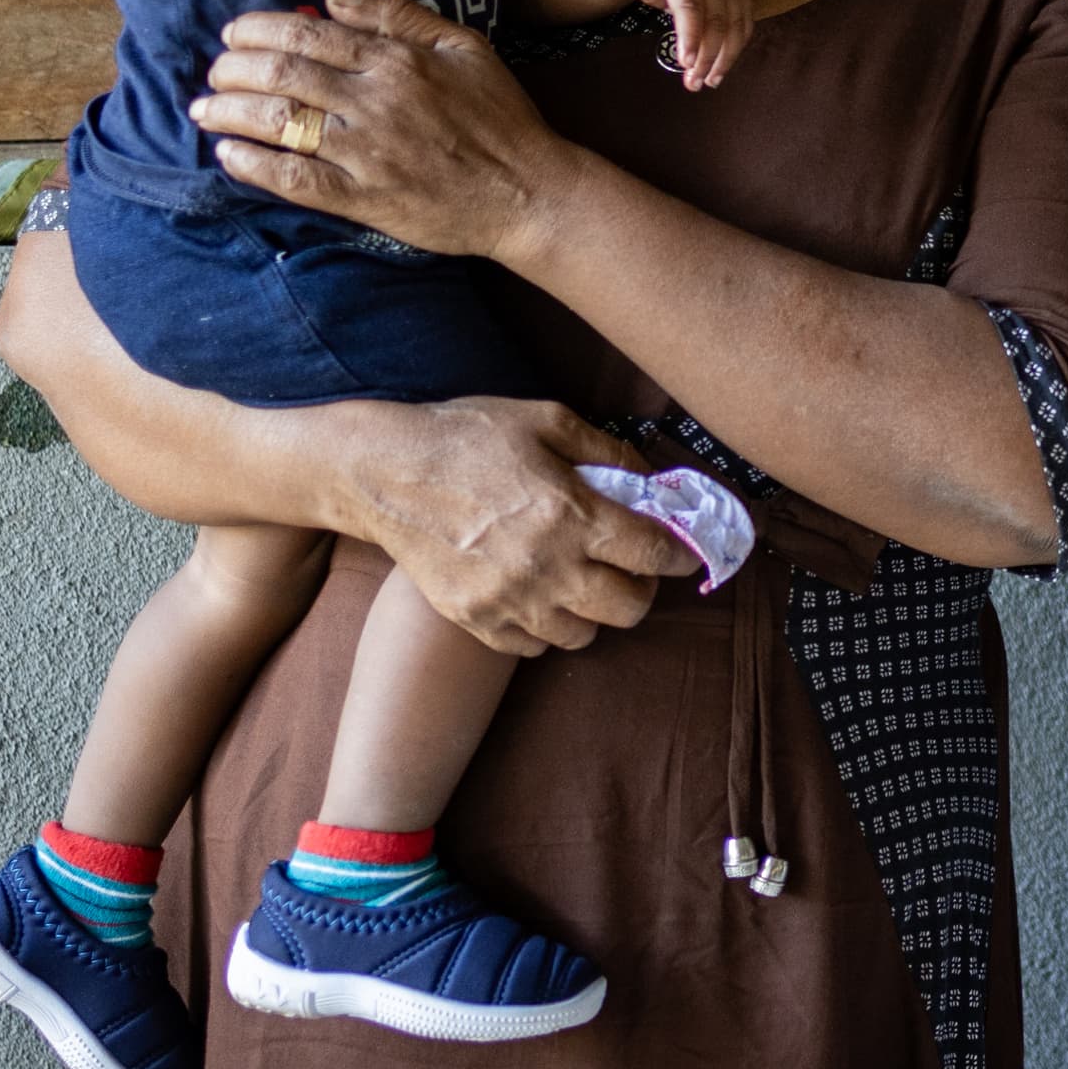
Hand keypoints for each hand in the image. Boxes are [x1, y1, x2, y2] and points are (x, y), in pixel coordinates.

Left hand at [192, 0, 578, 263]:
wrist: (530, 193)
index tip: (233, 33)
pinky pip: (294, 180)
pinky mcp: (364, 198)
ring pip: (278, 123)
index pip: (307, 34)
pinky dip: (253, 166)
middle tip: (213, 71)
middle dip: (232, 69)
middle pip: (280, 74)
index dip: (257, 30)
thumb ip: (399, 16)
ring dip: (229, 112)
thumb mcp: (466, 47)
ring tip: (204, 109)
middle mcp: (374, 100)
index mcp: (396, 60)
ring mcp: (366, 152)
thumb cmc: (502, 118)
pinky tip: (227, 155)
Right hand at [336, 395, 695, 653]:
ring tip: (582, 579)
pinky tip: (540, 593)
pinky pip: (534, 647)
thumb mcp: (547, 420)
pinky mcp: (475, 620)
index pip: (653, 555)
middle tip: (631, 566)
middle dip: (642, 588)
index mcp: (571, 515)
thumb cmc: (467, 437)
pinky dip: (547, 627)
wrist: (384, 473)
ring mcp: (509, 600)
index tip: (683, 553)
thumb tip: (655, 481)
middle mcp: (546, 567)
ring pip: (583, 635)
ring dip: (594, 610)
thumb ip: (609, 453)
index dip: (679, 556)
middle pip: (628, 609)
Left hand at [613, 0, 751, 88]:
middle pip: (715, 19)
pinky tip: (725, 62)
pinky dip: (739, 42)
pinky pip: (746, 16)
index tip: (685, 62)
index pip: (690, 3)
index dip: (690, 35)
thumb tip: (671, 13)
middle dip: (706, 56)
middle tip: (692, 84)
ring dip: (725, 55)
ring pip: (735, 21)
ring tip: (709, 81)